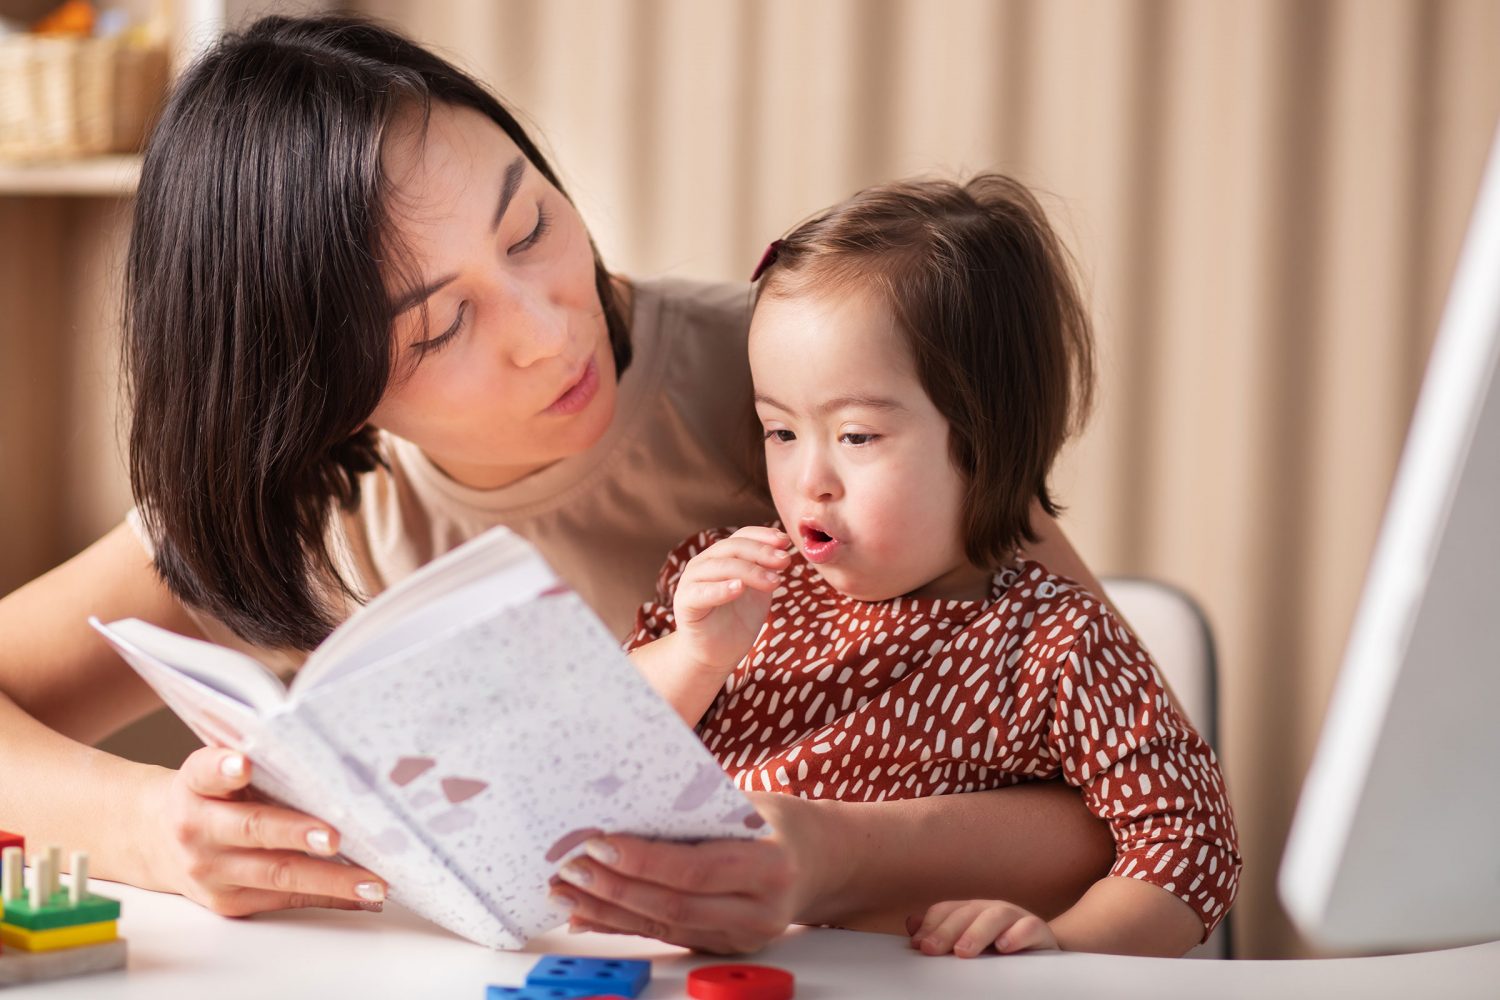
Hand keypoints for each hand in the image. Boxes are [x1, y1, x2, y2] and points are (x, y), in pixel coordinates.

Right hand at [144, 746, 386, 916]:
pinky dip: (329, 896)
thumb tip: (327, 756)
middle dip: (297, 833)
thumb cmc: (210, 794)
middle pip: (252, 829)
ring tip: (371, 879)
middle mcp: (198, 828)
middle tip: (335, 836)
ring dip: (330, 878)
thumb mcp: (217, 770)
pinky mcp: (230, 902)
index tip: (243, 764)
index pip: (205, 772)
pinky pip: (286, 899)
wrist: (158, 840)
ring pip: (276, 874)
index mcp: (194, 785)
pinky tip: (361, 893)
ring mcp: (212, 871)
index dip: (224, 768)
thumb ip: (256, 760)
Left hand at [547, 791, 837, 953]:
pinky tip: (586, 915)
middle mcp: (759, 910)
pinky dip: (622, 924)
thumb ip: (697, 808)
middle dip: (613, 887)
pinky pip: (666, 935)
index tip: (599, 843)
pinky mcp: (724, 946)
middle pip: (673, 905)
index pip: (695, 869)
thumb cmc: (782, 821)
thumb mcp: (750, 801)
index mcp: (770, 865)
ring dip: (607, 910)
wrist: (824, 862)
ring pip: (663, 926)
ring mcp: (742, 936)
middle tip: (570, 867)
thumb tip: (627, 804)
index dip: (642, 860)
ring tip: (565, 891)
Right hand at [671, 526, 789, 674]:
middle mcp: (704, 563)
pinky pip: (701, 592)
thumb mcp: (759, 590)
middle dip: (761, 552)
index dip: (763, 535)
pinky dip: (721, 588)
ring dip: (749, 571)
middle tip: (785, 561)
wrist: (717, 654)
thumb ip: (767, 569)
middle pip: (732, 547)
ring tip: (773, 581)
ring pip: (720, 566)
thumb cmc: (738, 619)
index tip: (786, 542)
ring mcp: (691, 581)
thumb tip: (784, 551)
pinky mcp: (685, 603)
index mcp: (721, 556)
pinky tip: (739, 588)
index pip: (741, 536)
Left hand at [905, 899, 1059, 956]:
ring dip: (977, 932)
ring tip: (963, 952)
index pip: (946, 910)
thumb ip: (942, 933)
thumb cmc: (1000, 949)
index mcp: (972, 911)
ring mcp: (1017, 918)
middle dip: (946, 931)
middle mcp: (992, 909)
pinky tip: (1003, 948)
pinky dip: (1016, 936)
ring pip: (996, 915)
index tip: (918, 946)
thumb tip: (911, 924)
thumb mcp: (968, 942)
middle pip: (967, 912)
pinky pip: (1029, 928)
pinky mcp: (1039, 931)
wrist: (1043, 953)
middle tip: (931, 950)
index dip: (931, 926)